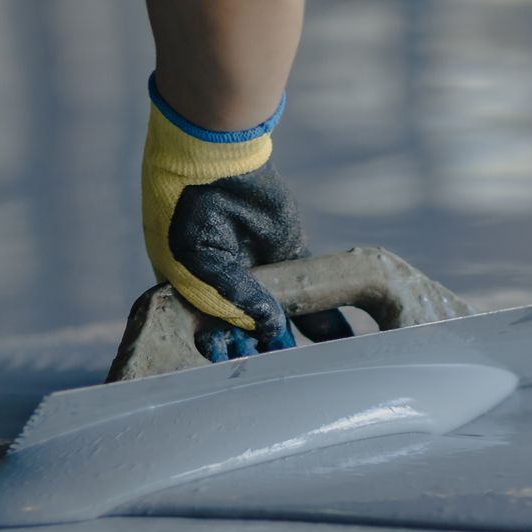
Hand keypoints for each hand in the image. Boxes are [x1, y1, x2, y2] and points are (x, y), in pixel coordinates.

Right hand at [139, 79, 352, 359]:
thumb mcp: (203, 260)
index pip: (212, 335)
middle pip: (248, 332)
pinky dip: (325, 315)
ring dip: (297, 341)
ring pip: (282, 316)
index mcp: (190, 291)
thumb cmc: (191, 209)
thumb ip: (234, 298)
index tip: (244, 371)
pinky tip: (341, 340)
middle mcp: (225, 286)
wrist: (215, 154)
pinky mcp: (289, 254)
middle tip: (284, 377)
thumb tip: (269, 327)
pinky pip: (309, 290)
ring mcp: (258, 271)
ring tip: (315, 370)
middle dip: (265, 355)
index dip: (227, 356)